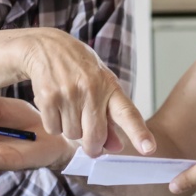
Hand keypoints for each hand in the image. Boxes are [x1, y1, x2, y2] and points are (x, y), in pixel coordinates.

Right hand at [17, 28, 154, 157]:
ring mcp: (69, 93)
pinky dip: (54, 124)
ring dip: (70, 129)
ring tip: (68, 107)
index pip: (128, 113)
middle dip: (92, 146)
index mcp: (110, 86)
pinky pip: (54, 129)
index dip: (139, 133)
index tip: (149, 148)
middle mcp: (91, 89)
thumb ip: (110, 118)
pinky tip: (55, 105)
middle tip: (90, 144)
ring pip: (72, 134)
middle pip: (95, 136)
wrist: (46, 47)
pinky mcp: (48, 98)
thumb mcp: (101, 86)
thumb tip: (116, 147)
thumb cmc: (79, 68)